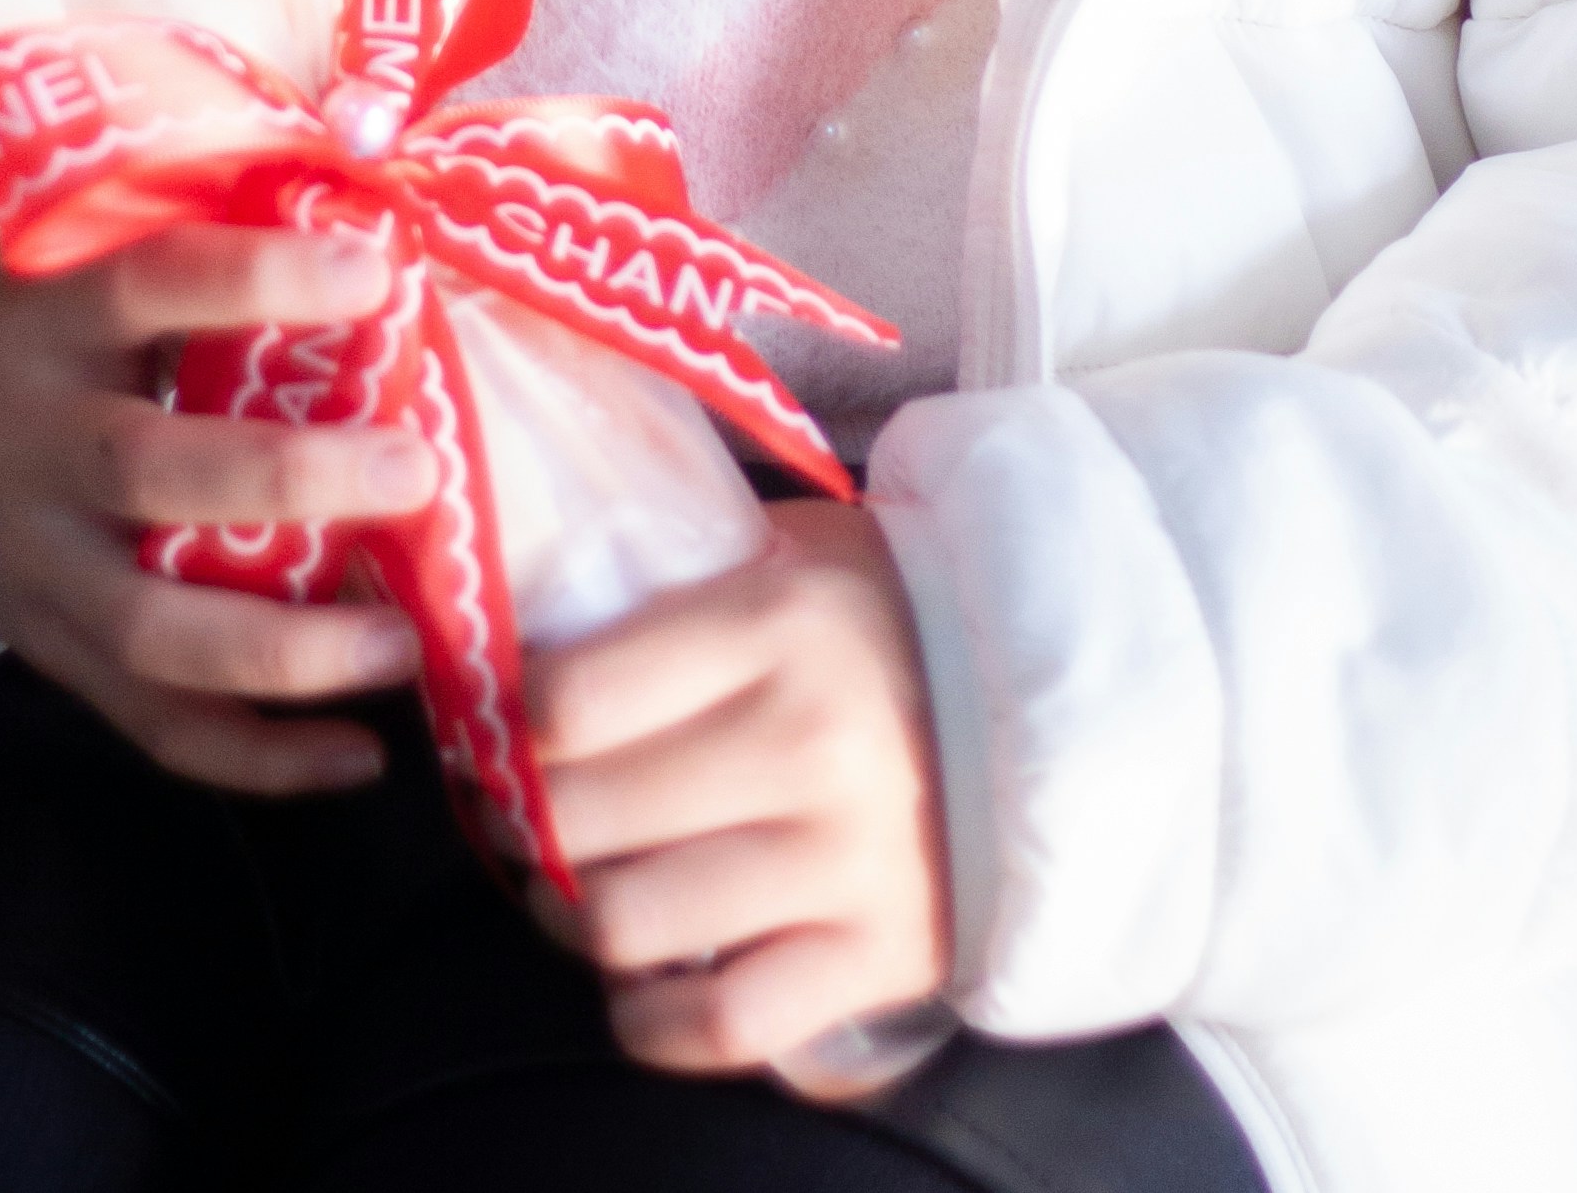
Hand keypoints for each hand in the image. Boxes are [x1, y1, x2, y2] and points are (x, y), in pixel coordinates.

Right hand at [0, 224, 437, 793]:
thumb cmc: (69, 335)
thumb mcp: (99, 266)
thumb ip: (217, 257)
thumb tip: (391, 225)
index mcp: (56, 322)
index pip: (151, 284)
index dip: (258, 279)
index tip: (375, 273)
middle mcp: (42, 448)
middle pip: (152, 473)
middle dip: (291, 479)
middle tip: (416, 471)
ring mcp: (43, 570)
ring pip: (154, 631)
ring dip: (286, 650)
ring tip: (401, 646)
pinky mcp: (61, 660)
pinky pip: (159, 728)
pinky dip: (261, 757)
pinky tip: (361, 754)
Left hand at [524, 501, 949, 1077]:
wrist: (1072, 694)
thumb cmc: (894, 612)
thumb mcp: (789, 553)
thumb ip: (676, 588)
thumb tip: (531, 628)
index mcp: (775, 623)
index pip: (572, 698)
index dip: (512, 722)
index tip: (504, 727)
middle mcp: (805, 744)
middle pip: (582, 817)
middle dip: (522, 823)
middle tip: (517, 814)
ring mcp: (845, 861)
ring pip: (630, 926)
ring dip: (574, 918)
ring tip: (575, 889)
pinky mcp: (880, 957)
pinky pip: (722, 1023)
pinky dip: (654, 1021)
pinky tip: (641, 985)